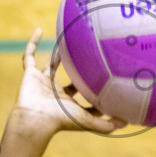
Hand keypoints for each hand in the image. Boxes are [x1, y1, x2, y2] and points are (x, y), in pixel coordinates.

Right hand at [10, 30, 125, 136]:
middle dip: (77, 69)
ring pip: (50, 65)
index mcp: (68, 102)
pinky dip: (32, 44)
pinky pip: (28, 56)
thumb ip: (107, 125)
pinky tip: (39, 30)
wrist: (36, 119)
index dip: (92, 87)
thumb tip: (127, 123)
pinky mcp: (30, 74)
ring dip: (57, 55)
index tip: (104, 77)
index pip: (82, 93)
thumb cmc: (61, 121)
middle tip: (89, 54)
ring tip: (67, 40)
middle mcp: (55, 92)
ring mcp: (42, 82)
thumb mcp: (88, 121)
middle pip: (67, 78)